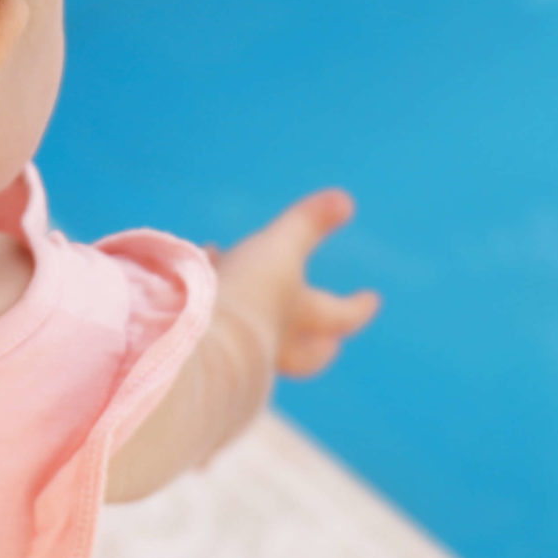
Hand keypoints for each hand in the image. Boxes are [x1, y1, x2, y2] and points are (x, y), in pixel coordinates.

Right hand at [212, 190, 379, 378]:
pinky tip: (182, 283)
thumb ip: (308, 223)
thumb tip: (347, 201)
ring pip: (253, 333)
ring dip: (250, 310)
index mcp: (299, 318)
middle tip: (329, 342)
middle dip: (315, 344)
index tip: (374, 298)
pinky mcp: (201, 351)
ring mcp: (237, 351)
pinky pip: (210, 327)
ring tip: (225, 269)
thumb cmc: (247, 298)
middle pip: (306, 356)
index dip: (358, 307)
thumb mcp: (280, 249)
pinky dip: (204, 304)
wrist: (194, 347)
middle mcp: (273, 342)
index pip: (341, 317)